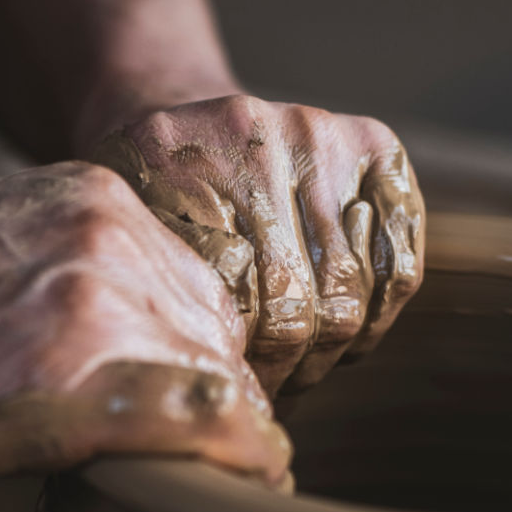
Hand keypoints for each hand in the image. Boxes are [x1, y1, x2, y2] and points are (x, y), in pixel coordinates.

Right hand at [0, 163, 290, 496]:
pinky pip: (217, 425)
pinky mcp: (90, 377)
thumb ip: (67, 281)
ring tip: (206, 484)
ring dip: (220, 439)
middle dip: (212, 397)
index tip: (189, 407)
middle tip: (195, 459)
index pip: (192, 279)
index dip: (195, 354)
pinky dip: (241, 467)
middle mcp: (108, 229)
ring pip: (224, 379)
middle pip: (218, 328)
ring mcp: (103, 298)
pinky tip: (241, 495)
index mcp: (87, 193)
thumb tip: (134, 346)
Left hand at [91, 96, 424, 394]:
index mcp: (164, 157)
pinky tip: (350, 336)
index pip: (219, 301)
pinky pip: (398, 259)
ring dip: (330, 350)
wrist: (180, 120)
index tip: (232, 391)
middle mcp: (249, 137)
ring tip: (302, 370)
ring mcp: (318, 136)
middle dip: (283, 365)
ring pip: (348, 291)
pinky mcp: (374, 143)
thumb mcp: (113, 235)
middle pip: (291, 302)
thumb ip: (140, 287)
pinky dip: (380, 314)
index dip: (235, 363)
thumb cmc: (143, 204)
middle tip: (269, 390)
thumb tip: (188, 381)